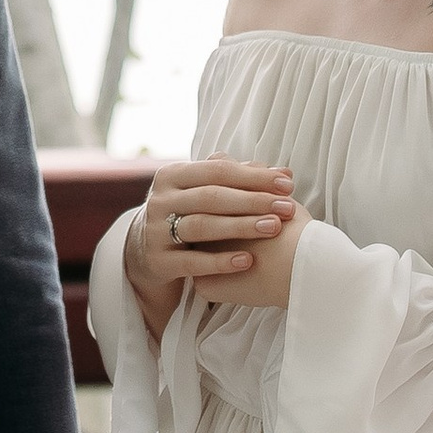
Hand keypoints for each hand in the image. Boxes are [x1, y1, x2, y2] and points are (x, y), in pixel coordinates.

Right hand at [123, 154, 295, 340]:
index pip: (218, 170)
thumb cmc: (188, 215)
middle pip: (211, 196)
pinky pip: (192, 262)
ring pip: (202, 226)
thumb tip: (285, 174)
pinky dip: (221, 261)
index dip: (254, 177)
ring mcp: (156, 231)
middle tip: (287, 208)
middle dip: (253, 201)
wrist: (145, 252)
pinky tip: (247, 261)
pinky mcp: (158, 261)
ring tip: (273, 228)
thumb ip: (241, 180)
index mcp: (172, 175)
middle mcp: (160, 200)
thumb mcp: (204, 192)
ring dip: (241, 226)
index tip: (287, 185)